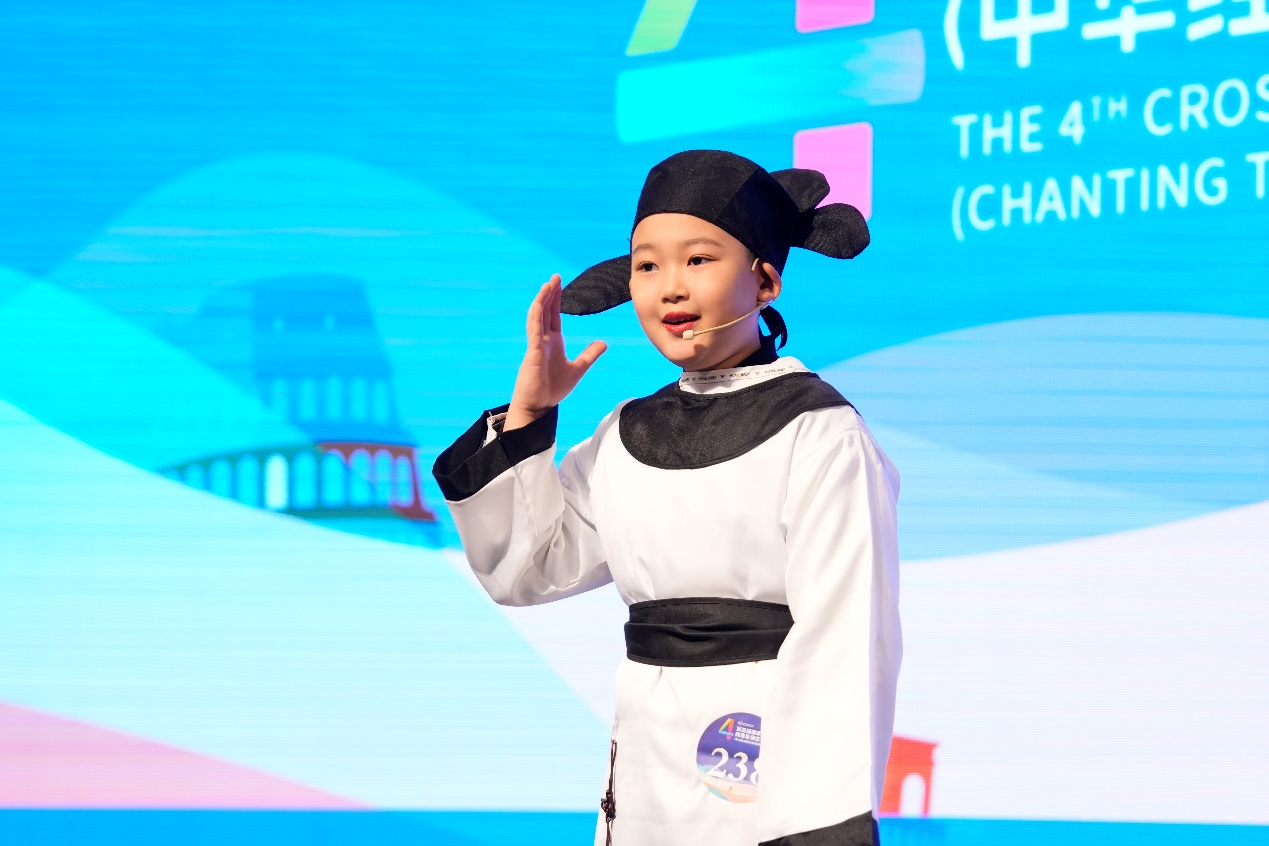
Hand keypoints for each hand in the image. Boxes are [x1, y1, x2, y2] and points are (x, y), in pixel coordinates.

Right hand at [504, 274, 606, 430]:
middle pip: (545, 311)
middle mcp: (543, 340)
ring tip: (548, 284)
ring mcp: (537, 345)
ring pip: (538, 317)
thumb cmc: (552, 389)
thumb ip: (589, 355)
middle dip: (549, 293)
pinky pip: (534, 330)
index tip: (559, 283)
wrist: (539, 406)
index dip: (556, 299)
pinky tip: (540, 304)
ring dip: (542, 300)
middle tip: (555, 276)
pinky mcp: (533, 352)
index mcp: (552, 342)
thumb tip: (604, 343)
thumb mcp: (577, 369)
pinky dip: (536, 316)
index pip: (553, 315)